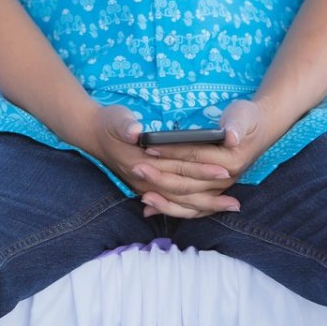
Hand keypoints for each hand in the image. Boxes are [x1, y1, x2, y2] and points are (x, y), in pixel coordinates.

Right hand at [81, 103, 236, 219]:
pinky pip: (174, 203)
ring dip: (205, 206)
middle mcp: (146, 181)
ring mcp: (147, 187)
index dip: (200, 170)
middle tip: (235, 201)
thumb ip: (124, 124)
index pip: (177, 170)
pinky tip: (208, 208)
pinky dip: (192, 207)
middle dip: (209, 196)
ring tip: (230, 206)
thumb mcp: (115, 117)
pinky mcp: (149, 187)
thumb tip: (134, 132)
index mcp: (142, 164)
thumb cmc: (108, 123)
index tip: (223, 169)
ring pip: (180, 203)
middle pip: (182, 192)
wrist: (91, 133)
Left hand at [133, 99, 277, 219]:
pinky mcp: (213, 192)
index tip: (148, 148)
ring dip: (165, 201)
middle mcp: (224, 179)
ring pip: (189, 202)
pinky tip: (151, 209)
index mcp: (230, 161)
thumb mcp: (244, 116)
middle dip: (161, 178)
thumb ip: (236, 126)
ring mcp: (219, 188)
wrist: (259, 130)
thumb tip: (231, 136)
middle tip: (136, 170)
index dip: (171, 152)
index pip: (194, 157)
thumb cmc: (247, 119)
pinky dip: (172, 210)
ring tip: (142, 198)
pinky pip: (191, 208)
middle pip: (188, 183)